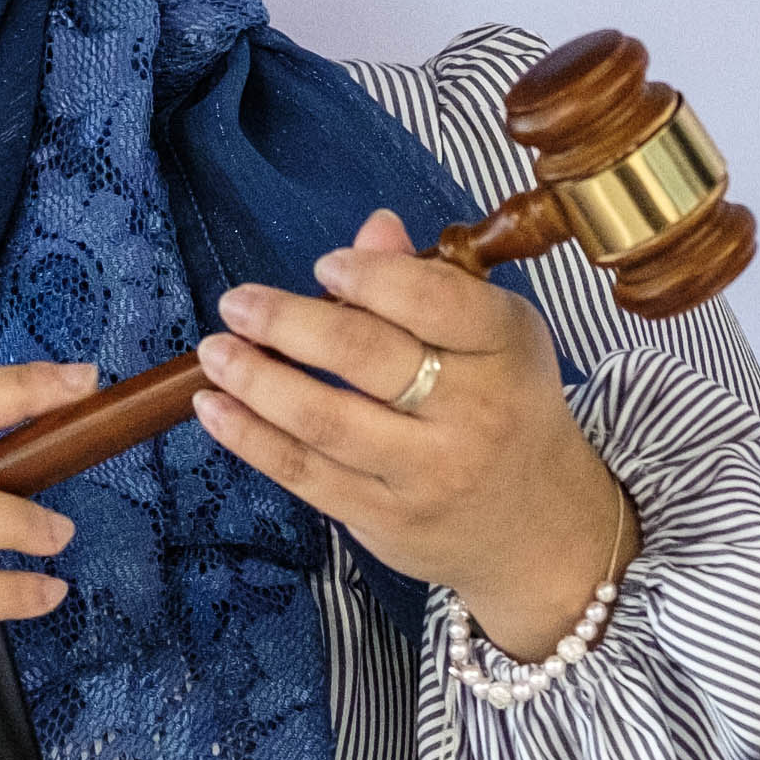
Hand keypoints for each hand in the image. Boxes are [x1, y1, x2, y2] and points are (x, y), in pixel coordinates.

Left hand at [191, 213, 632, 664]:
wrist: (545, 530)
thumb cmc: (507, 408)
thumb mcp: (492, 338)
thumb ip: (430, 283)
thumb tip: (372, 229)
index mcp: (506, 348)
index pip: (437, 301)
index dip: (372, 277)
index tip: (324, 265)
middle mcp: (475, 412)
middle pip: (368, 357)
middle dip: (289, 324)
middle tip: (237, 303)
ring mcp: (429, 473)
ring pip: (326, 421)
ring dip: (256, 381)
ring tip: (214, 352)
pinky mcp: (387, 519)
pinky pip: (307, 474)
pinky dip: (252, 439)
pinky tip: (216, 410)